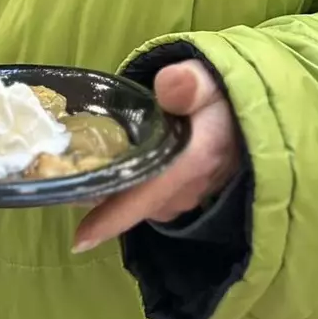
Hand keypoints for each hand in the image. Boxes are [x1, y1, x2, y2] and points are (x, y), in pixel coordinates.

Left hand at [73, 60, 240, 253]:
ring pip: (148, 203)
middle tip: (64, 185)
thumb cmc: (223, 90)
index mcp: (196, 159)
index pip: (149, 194)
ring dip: (118, 196)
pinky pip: (156, 197)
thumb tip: (169, 87)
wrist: (253, 104)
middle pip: (141, 204)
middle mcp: (195, 185)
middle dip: (105, 203)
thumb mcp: (210, 78)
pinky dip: (133, 190)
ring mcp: (195, 191)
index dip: (114, 218)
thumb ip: (190, 82)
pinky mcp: (192, 189)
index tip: (79, 240)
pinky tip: (112, 171)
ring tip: (81, 177)